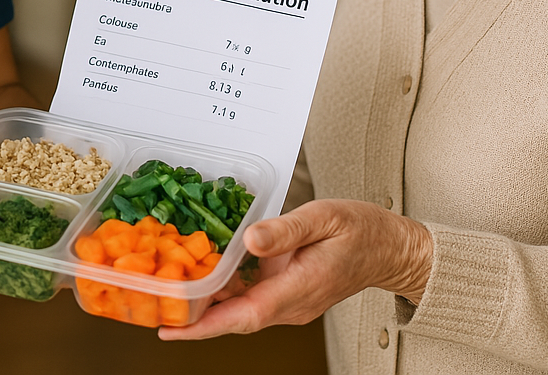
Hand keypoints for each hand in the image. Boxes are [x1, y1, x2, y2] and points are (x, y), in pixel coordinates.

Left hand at [158, 199, 432, 339]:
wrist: (391, 248)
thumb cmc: (362, 230)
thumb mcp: (324, 217)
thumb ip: (286, 229)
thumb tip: (250, 240)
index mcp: (299, 288)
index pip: (245, 315)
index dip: (205, 325)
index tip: (173, 329)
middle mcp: (292, 304)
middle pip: (236, 319)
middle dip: (195, 319)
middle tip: (156, 308)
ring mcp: (291, 303)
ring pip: (242, 311)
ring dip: (208, 307)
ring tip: (170, 292)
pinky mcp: (290, 295)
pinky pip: (252, 300)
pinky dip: (226, 293)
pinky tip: (206, 276)